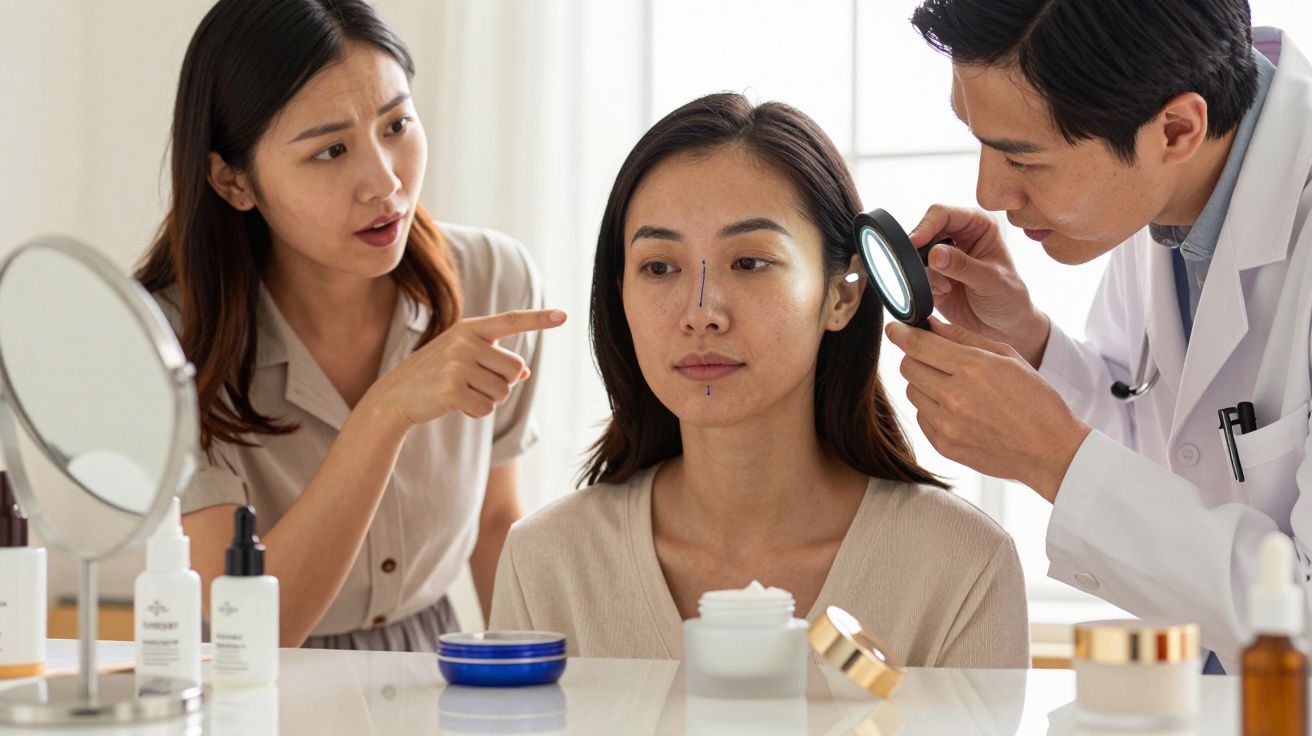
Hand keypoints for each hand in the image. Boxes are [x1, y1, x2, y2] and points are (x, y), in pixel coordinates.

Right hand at [363, 308, 566, 431]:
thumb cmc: (434, 376)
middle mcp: (465, 341)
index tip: (564, 315)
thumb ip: (494, 361)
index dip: (539, 319)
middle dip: (501, 383)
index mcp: (470, 329)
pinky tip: (455, 405)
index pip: (511, 321)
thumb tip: (525, 372)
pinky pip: (487, 407)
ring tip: (461, 392)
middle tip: (472, 383)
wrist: (394, 395)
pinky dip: (475, 412)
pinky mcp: (453, 389)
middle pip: (515, 369)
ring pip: (503, 391)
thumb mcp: (463, 360)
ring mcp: (458, 364)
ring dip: (487, 399)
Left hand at [885, 317, 1090, 501]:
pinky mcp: (944, 446)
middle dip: (915, 357)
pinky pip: (921, 417)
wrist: (1050, 450)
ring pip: (912, 392)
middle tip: (932, 356)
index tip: (895, 329)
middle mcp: (954, 397)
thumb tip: (930, 325)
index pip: (918, 345)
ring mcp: (947, 424)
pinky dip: (931, 408)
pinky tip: (956, 408)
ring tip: (952, 385)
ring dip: (923, 383)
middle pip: (908, 367)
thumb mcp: (1008, 356)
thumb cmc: (1035, 399)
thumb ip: (964, 338)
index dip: (900, 334)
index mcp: (972, 368)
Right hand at [910, 204, 1049, 366]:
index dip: (927, 225)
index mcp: (977, 225)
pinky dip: (924, 284)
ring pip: (917, 253)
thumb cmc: (1008, 298)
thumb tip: (934, 253)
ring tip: (946, 286)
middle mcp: (958, 236)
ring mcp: (943, 256)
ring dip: (924, 270)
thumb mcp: (989, 280)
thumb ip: (962, 266)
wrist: (1004, 327)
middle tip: (921, 267)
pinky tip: (945, 292)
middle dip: (920, 249)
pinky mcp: (932, 276)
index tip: (915, 242)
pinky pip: (916, 274)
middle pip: (925, 230)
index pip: (944, 214)